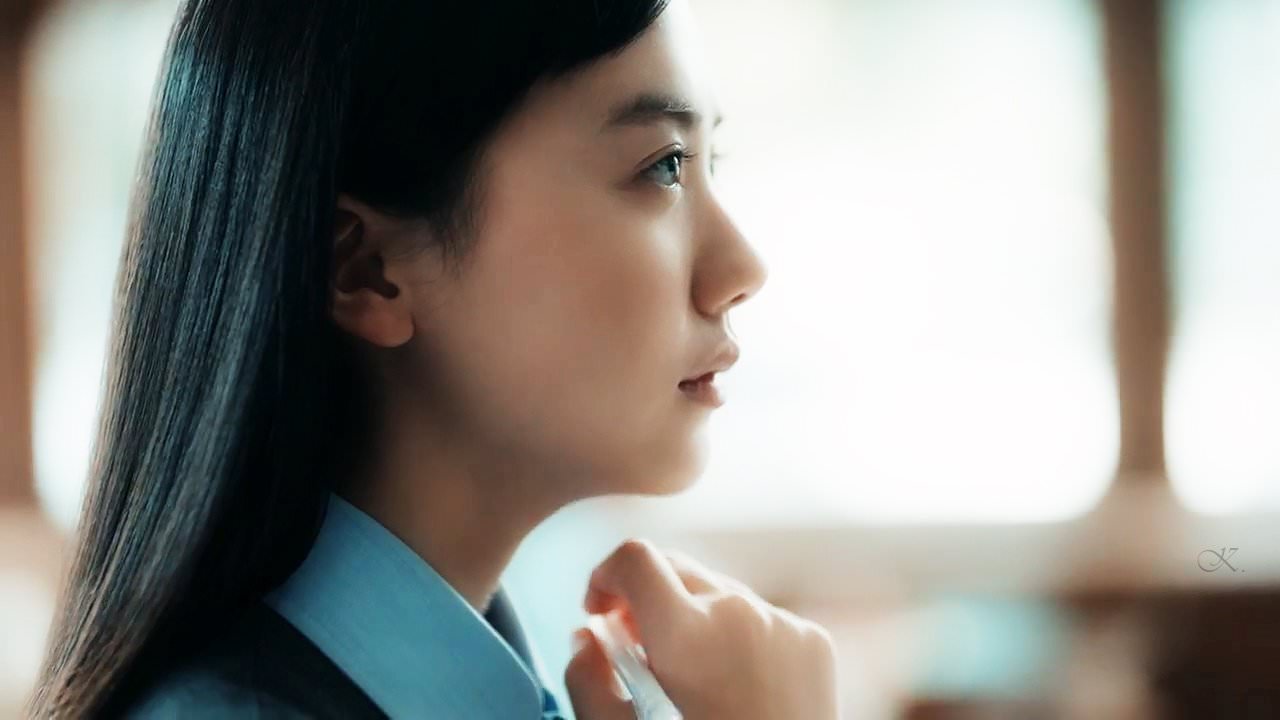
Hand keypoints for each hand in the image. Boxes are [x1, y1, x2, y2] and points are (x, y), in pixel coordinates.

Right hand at [565, 539, 839, 719]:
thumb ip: (587, 680)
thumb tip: (586, 637)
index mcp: (687, 633)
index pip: (634, 558)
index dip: (605, 578)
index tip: (601, 613)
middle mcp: (738, 612)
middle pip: (676, 568)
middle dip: (645, 600)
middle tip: (637, 652)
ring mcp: (783, 623)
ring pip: (719, 593)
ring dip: (693, 620)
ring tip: (692, 681)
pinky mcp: (813, 641)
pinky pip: (761, 617)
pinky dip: (738, 639)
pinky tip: (736, 689)